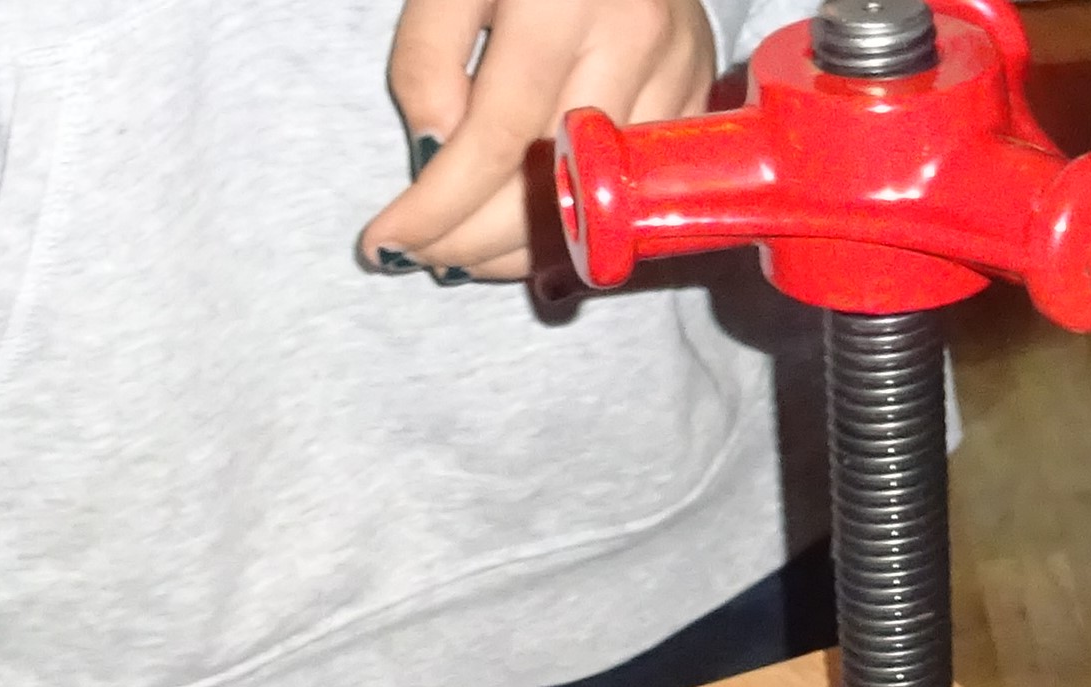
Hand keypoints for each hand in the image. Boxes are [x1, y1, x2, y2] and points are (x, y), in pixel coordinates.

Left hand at [360, 0, 719, 283]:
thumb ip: (427, 60)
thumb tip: (435, 156)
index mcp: (565, 0)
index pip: (498, 141)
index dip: (439, 208)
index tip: (391, 241)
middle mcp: (636, 39)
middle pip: (553, 188)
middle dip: (475, 242)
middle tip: (425, 256)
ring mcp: (679, 72)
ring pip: (601, 206)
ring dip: (526, 248)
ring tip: (468, 251)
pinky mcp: (698, 94)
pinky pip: (638, 194)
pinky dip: (580, 225)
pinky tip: (530, 227)